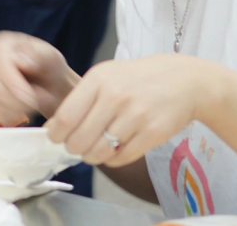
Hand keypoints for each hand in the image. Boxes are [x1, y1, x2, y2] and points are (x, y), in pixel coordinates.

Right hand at [0, 32, 76, 125]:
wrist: (51, 85)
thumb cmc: (51, 68)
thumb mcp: (51, 58)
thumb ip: (37, 56)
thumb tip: (18, 61)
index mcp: (4, 43)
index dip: (13, 83)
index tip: (32, 98)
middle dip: (17, 101)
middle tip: (37, 103)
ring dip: (17, 109)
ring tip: (35, 103)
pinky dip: (11, 116)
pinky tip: (25, 111)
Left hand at [44, 54, 211, 166]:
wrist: (183, 80)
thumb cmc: (137, 79)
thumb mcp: (105, 76)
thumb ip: (80, 99)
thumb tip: (54, 127)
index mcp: (98, 80)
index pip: (66, 117)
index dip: (56, 135)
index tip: (56, 139)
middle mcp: (116, 96)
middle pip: (80, 139)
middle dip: (73, 149)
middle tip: (76, 147)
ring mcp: (136, 115)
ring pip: (100, 152)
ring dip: (92, 157)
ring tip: (94, 150)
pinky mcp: (153, 132)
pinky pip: (122, 157)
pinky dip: (113, 160)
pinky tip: (114, 151)